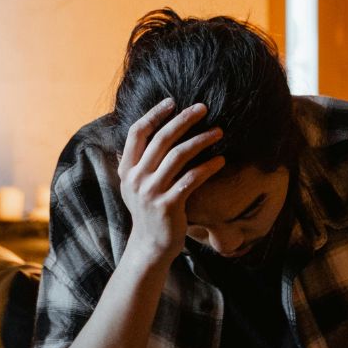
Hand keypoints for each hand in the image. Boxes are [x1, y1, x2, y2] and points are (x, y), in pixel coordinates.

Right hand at [118, 98, 225, 266]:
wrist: (150, 245)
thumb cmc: (150, 210)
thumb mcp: (136, 184)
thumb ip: (141, 160)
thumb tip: (154, 130)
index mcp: (126, 169)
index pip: (137, 132)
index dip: (154, 114)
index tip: (172, 102)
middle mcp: (136, 179)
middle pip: (161, 139)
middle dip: (184, 120)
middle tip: (203, 108)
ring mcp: (150, 193)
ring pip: (178, 156)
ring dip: (201, 140)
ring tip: (218, 132)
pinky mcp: (168, 205)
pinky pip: (191, 179)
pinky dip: (208, 168)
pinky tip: (221, 161)